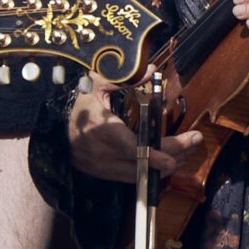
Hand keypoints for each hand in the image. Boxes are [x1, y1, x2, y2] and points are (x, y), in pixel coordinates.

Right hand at [65, 75, 202, 180]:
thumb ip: (124, 78)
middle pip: (141, 163)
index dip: (153, 156)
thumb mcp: (96, 83)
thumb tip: (152, 71)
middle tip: (195, 141)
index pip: (130, 148)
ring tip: (187, 152)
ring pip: (138, 174)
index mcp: (99, 130)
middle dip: (171, 155)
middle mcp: (101, 154)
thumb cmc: (79, 103)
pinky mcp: (102, 174)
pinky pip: (131, 177)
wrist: (53, 128)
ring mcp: (101, 167)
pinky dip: (150, 171)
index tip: (174, 157)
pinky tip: (167, 161)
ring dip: (164, 166)